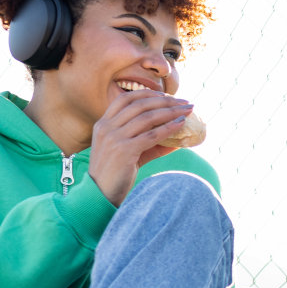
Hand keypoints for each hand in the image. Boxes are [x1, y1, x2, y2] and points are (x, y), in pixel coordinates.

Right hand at [88, 88, 194, 205]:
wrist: (99, 194)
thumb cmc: (115, 174)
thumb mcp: (129, 153)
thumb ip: (149, 145)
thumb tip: (177, 141)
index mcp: (103, 124)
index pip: (125, 99)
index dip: (146, 94)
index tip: (164, 94)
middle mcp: (107, 127)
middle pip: (140, 105)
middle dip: (165, 101)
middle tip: (185, 102)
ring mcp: (114, 138)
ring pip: (148, 118)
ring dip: (171, 112)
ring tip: (187, 111)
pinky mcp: (124, 150)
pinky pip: (151, 135)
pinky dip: (168, 128)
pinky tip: (180, 125)